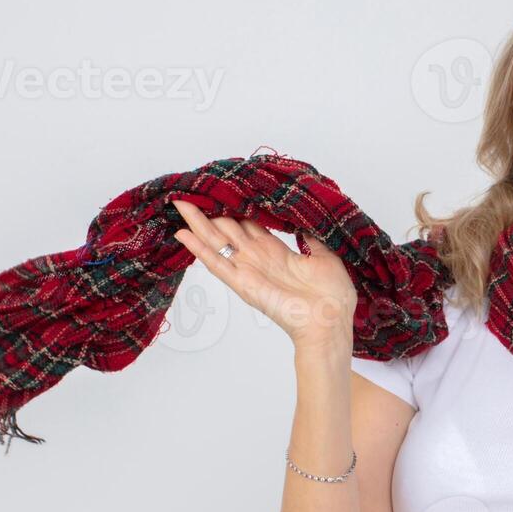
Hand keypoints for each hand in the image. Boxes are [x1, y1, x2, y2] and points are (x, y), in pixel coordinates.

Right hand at [171, 199, 357, 348]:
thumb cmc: (333, 295)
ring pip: (216, 241)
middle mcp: (259, 259)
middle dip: (211, 210)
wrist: (331, 322)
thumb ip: (312, 238)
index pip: (249, 224)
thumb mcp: (326, 256)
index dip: (236, 207)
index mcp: (277, 252)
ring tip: (179, 203)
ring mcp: (248, 271)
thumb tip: (308, 221)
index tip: (224, 190)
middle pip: (228, 228)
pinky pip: (216, 263)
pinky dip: (198, 249)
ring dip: (197, 222)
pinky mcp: (243, 284)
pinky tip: (182, 234)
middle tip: (194, 190)